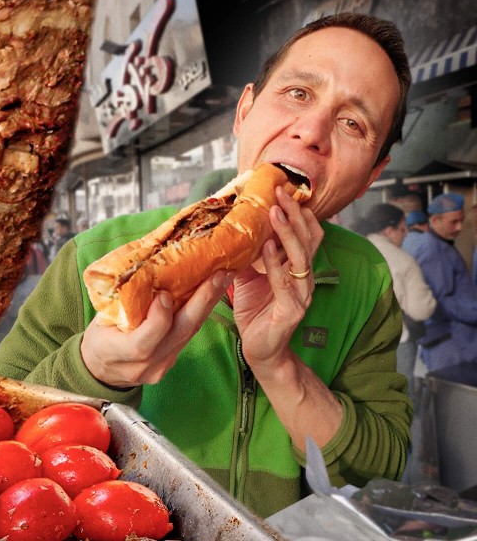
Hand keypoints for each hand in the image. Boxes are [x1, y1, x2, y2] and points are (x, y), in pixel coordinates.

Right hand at [81, 271, 230, 387]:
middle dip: (200, 303)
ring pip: (188, 334)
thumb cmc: (99, 338)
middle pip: (177, 335)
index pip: (143, 342)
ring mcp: (160, 367)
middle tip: (218, 276)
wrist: (100, 370)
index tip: (165, 294)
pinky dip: (199, 314)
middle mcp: (143, 365)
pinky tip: (210, 295)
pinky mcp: (171, 363)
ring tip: (222, 279)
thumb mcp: (100, 320)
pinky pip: (187, 337)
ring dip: (208, 304)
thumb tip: (145, 265)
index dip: (158, 318)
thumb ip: (122, 303)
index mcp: (117, 353)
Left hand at [234, 187, 323, 368]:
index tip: (282, 190)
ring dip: (288, 233)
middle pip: (307, 239)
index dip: (297, 212)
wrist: (261, 350)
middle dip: (294, 214)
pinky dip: (275, 265)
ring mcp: (301, 294)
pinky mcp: (292, 311)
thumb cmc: (256, 312)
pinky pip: (284, 284)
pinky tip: (268, 248)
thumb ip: (247, 256)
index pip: (305, 234)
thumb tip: (233, 231)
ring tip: (275, 213)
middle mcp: (304, 278)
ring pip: (300, 258)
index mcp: (297, 268)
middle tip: (281, 192)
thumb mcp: (248, 279)